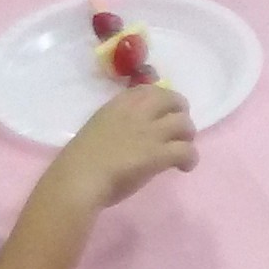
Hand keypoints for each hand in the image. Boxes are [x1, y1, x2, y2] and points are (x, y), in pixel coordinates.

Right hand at [47, 84, 194, 210]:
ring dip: (187, 138)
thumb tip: (136, 131)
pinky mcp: (159, 153)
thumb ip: (120, 123)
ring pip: (185, 125)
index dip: (163, 101)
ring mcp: (151, 131)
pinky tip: (184, 167)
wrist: (78, 179)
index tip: (162, 114)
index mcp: (120, 104)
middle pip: (175, 101)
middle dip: (181, 115)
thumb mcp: (99, 127)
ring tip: (181, 151)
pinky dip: (190, 159)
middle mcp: (138, 112)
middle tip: (178, 131)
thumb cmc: (80, 160)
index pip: (151, 89)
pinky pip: (187, 150)